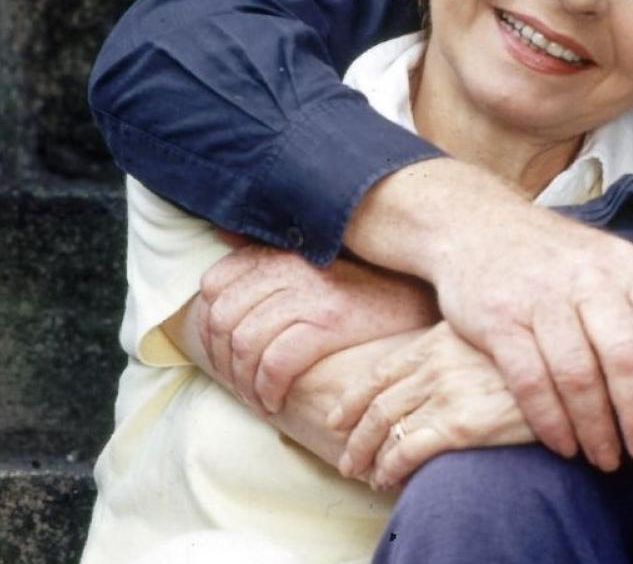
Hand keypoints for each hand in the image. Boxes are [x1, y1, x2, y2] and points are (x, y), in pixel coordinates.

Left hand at [197, 246, 436, 413]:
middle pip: (225, 316)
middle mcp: (292, 265)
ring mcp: (312, 292)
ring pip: (247, 343)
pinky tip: (275, 402)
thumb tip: (220, 231)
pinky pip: (277, 362)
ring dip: (244, 383)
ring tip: (257, 399)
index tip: (221, 351)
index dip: (208, 323)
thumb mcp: (318, 258)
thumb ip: (268, 246)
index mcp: (283, 250)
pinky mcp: (332, 321)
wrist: (424, 300)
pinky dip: (267, 389)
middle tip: (237, 385)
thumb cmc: (367, 287)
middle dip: (222, 360)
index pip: (215, 282)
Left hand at [330, 323, 531, 487]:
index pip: (380, 371)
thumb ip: (458, 352)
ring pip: (387, 429)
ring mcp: (447, 393)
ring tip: (365, 475)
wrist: (571, 371)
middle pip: (378, 404)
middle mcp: (436, 363)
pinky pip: (409, 450)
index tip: (338, 417)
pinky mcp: (462, 424)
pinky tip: (388, 480)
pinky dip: (391, 468)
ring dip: (370, 457)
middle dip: (355, 436)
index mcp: (438, 339)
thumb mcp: (490, 338)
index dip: (352, 398)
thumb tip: (434, 380)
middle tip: (346, 458)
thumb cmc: (536, 358)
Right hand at [418, 201, 632, 471]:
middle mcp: (588, 279)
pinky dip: (550, 421)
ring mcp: (541, 297)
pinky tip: (564, 445)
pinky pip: (530, 381)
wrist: (475, 223)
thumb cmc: (555, 258)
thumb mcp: (609, 261)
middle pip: (628, 358)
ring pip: (579, 375)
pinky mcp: (499, 318)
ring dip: (597, 428)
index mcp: (627, 267)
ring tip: (607, 459)